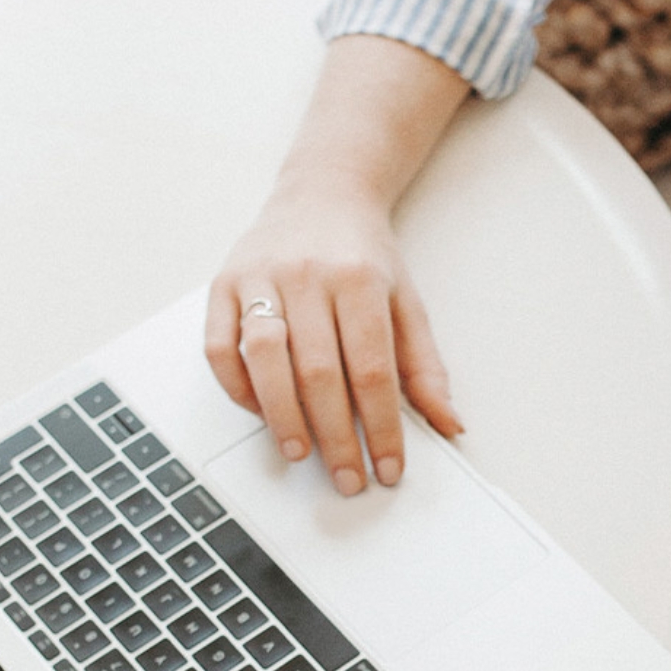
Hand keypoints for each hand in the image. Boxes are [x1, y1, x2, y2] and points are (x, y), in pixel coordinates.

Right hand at [206, 186, 459, 496]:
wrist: (323, 193)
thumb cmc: (365, 255)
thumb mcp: (408, 302)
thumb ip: (425, 367)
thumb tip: (449, 424)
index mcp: (360, 280)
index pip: (373, 369)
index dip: (381, 426)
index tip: (388, 467)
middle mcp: (308, 275)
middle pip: (320, 371)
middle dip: (335, 436)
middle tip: (347, 477)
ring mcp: (261, 278)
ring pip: (265, 359)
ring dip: (282, 416)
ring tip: (300, 453)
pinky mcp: (224, 283)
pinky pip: (220, 345)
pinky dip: (237, 387)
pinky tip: (260, 412)